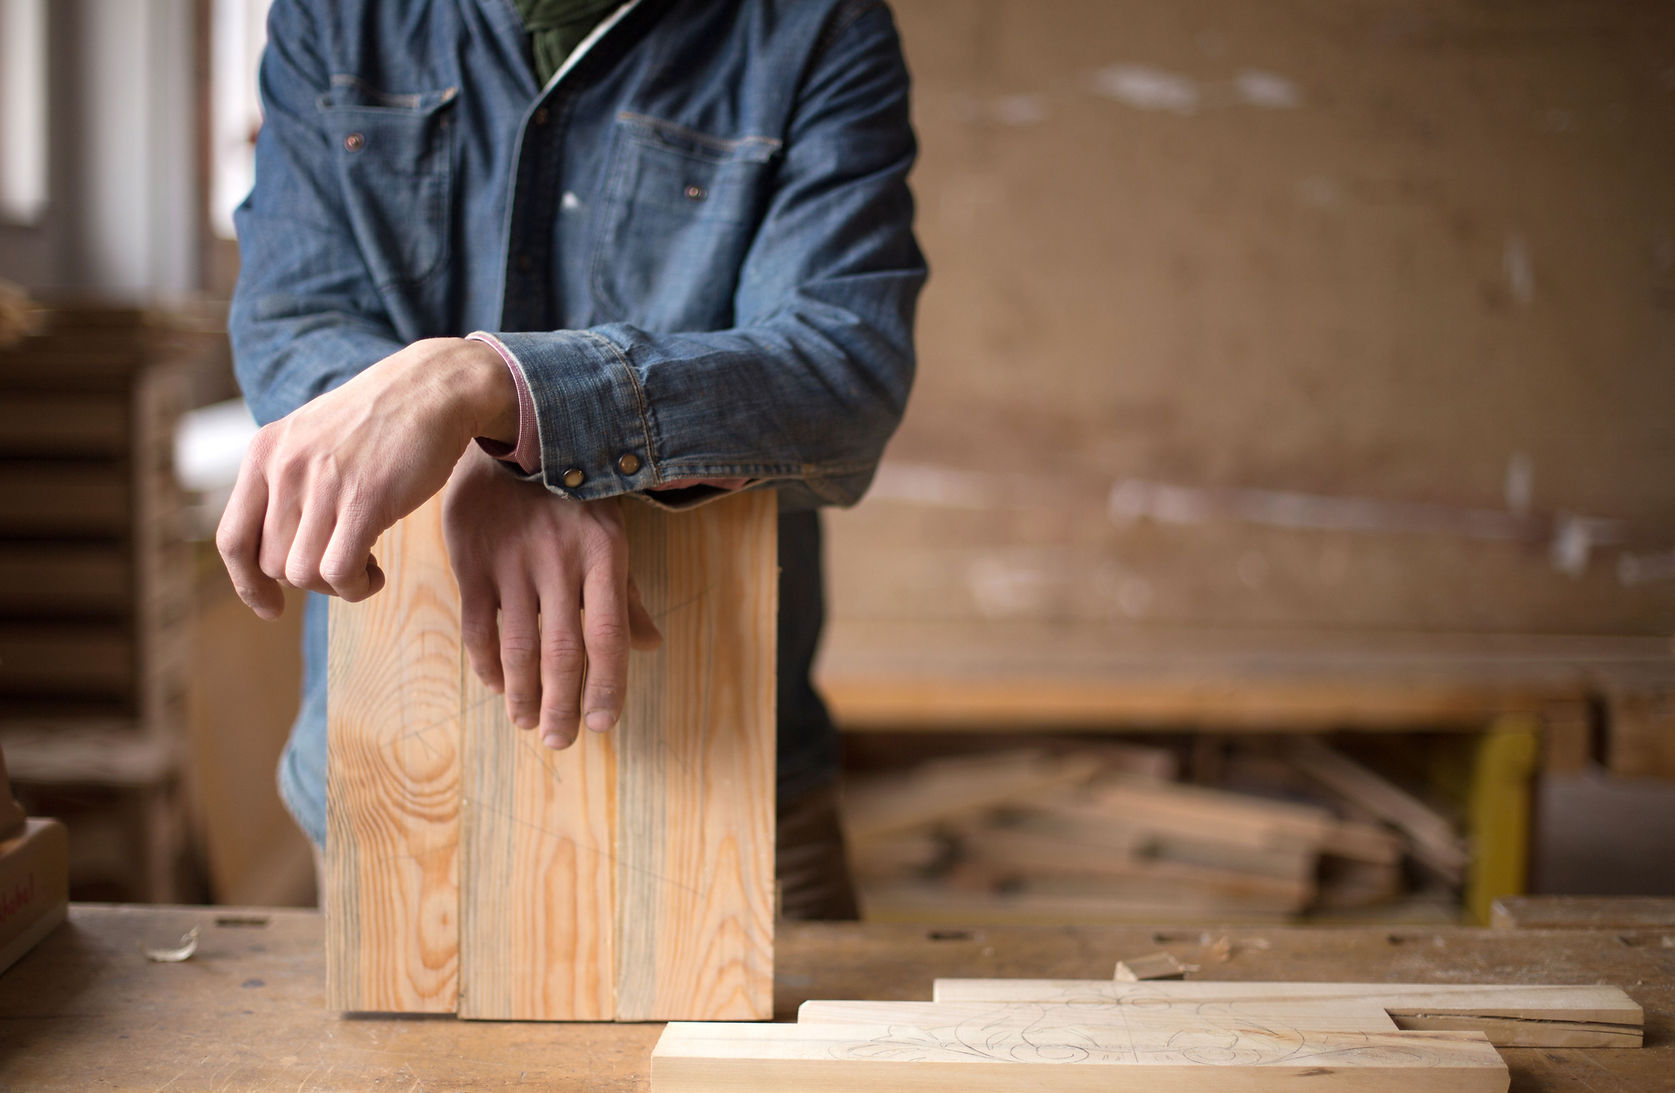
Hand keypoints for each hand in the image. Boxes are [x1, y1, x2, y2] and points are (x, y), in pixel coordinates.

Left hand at [217, 338, 516, 618]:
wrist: (433, 387)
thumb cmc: (381, 422)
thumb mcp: (314, 440)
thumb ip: (288, 485)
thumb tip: (277, 556)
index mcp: (265, 453)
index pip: (231, 539)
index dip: (245, 585)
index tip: (269, 608)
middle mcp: (284, 467)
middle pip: (273, 564)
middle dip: (309, 580)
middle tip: (346, 564)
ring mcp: (322, 482)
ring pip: (303, 574)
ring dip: (336, 586)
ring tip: (365, 567)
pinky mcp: (365, 498)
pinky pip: (339, 571)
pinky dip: (356, 586)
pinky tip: (376, 571)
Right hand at [443, 447, 661, 748]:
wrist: (511, 438)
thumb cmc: (572, 494)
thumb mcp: (610, 532)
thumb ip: (626, 594)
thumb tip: (651, 647)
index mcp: (604, 555)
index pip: (607, 636)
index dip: (607, 686)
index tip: (603, 725)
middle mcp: (560, 561)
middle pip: (561, 651)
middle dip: (561, 705)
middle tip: (560, 741)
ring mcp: (513, 561)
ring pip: (518, 646)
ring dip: (522, 694)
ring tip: (526, 722)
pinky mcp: (472, 559)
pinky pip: (479, 625)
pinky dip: (487, 662)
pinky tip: (496, 684)